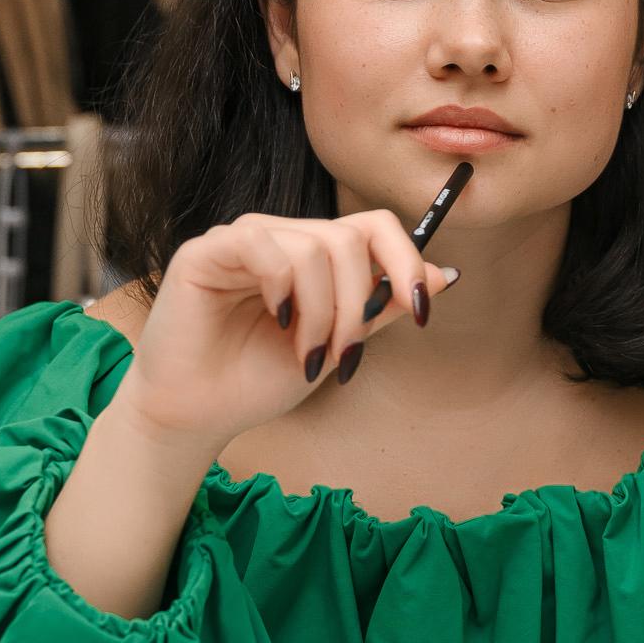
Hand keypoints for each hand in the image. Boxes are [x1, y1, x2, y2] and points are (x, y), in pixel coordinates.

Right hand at [120, 210, 457, 455]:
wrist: (199, 414)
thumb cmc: (257, 380)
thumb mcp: (337, 345)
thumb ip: (381, 309)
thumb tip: (444, 275)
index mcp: (315, 255)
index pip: (374, 228)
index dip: (407, 261)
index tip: (421, 314)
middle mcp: (282, 238)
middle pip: (350, 239)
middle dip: (357, 306)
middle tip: (342, 356)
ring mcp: (244, 240)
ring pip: (314, 247)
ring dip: (321, 313)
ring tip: (306, 355)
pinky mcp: (206, 251)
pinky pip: (261, 244)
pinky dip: (282, 287)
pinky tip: (277, 320)